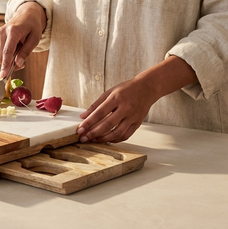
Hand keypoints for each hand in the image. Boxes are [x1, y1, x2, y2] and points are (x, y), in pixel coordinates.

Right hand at [0, 1, 45, 77]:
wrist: (26, 15)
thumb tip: (18, 64)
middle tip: (22, 63)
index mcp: (13, 31)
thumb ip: (26, 51)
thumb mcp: (35, 38)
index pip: (7, 51)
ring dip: (10, 58)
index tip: (4, 75)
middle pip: (2, 56)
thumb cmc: (32, 26)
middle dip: (10, 64)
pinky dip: (7, 54)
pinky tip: (15, 47)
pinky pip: (0, 52)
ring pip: (0, 55)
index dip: (5, 65)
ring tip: (20, 49)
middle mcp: (3, 32)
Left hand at [76, 56, 197, 142]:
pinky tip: (107, 139)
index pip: (99, 113)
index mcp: (116, 98)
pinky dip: (115, 139)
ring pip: (117, 133)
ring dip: (104, 138)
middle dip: (94, 133)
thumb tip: (83, 116)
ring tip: (94, 140)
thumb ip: (96, 104)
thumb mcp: (109, 92)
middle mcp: (125, 108)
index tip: (80, 130)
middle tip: (84, 138)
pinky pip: (125, 135)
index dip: (89, 123)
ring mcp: (132, 117)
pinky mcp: (138, 123)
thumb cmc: (126, 89)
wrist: (147, 88)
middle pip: (107, 124)